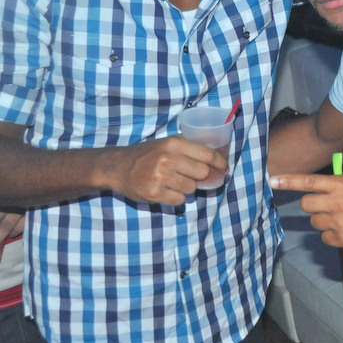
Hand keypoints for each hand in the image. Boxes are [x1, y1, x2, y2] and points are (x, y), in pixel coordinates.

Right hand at [103, 135, 228, 204]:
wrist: (119, 167)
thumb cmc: (147, 154)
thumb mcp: (167, 143)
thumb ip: (188, 148)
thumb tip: (216, 158)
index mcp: (174, 143)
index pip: (208, 155)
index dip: (220, 163)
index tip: (224, 169)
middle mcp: (168, 159)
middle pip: (202, 173)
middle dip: (201, 176)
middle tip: (192, 176)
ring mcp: (160, 177)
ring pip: (192, 188)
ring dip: (187, 187)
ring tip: (173, 181)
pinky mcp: (155, 193)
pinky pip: (180, 199)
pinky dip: (176, 197)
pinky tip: (166, 190)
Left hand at [269, 173, 342, 251]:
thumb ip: (341, 182)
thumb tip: (328, 186)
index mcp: (340, 185)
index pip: (308, 182)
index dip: (287, 181)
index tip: (272, 180)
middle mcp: (336, 203)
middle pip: (306, 205)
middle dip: (312, 206)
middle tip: (325, 207)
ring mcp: (340, 223)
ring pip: (316, 223)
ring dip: (324, 222)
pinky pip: (327, 239)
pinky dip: (333, 237)